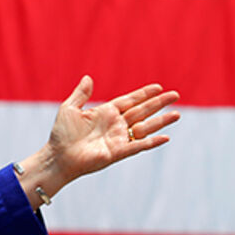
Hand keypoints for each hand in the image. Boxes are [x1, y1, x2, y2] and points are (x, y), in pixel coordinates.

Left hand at [48, 75, 179, 180]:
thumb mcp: (69, 109)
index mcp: (106, 113)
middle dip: (158, 103)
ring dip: (161, 121)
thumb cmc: (61, 135)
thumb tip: (88, 78)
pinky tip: (165, 137)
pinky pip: (138, 146)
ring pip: (145, 128)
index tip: (158, 87)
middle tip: (175, 95)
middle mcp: (115, 125)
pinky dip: (151, 142)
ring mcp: (118, 139)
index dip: (143, 94)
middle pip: (142, 111)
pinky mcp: (117, 152)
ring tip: (176, 114)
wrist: (57, 156)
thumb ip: (80, 94)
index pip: (130, 101)